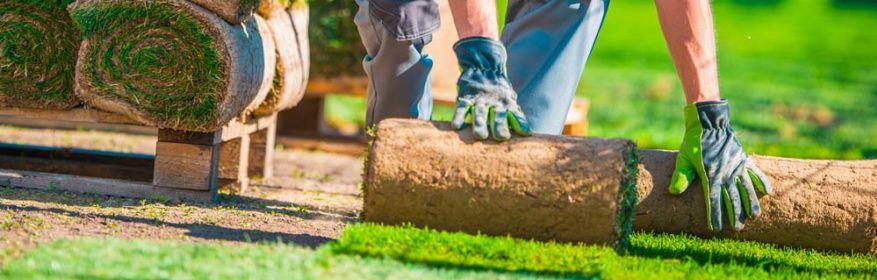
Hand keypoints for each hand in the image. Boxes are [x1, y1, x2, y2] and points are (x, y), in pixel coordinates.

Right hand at [451, 37, 530, 140]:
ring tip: (480, 135)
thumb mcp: (509, 98)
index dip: (520, 123)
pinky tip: (456, 126)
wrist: (483, 65)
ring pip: (480, 112)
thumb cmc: (498, 90)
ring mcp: (479, 100)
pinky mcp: (466, 97)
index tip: (526, 132)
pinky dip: (459, 116)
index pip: (516, 115)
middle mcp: (494, 103)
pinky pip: (462, 107)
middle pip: (498, 115)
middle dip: (500, 126)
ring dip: (480, 124)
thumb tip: (527, 133)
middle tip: (501, 137)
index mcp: (507, 104)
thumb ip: (515, 113)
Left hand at [670, 100, 771, 230]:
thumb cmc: (694, 142)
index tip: (715, 227)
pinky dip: (762, 181)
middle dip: (734, 214)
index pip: (713, 199)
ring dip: (751, 203)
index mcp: (710, 175)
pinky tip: (768, 191)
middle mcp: (725, 173)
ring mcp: (737, 166)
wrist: (709, 123)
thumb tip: (674, 192)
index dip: (714, 214)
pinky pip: (755, 172)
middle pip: (732, 198)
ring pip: (746, 188)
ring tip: (754, 217)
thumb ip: (681, 176)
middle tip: (737, 229)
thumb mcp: (683, 159)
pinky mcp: (743, 159)